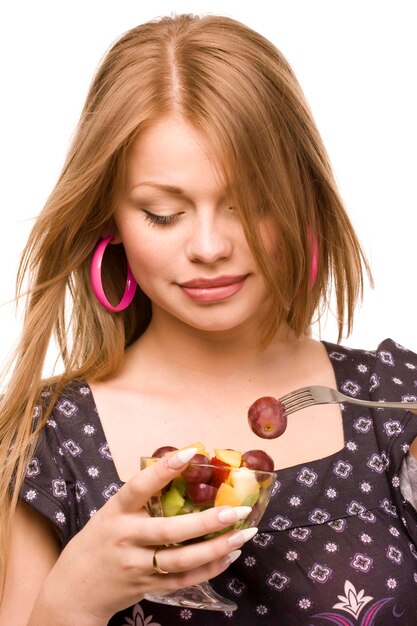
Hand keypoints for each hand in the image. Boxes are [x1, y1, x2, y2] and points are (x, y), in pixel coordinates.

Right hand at [42, 448, 253, 621]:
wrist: (75, 589)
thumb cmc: (100, 540)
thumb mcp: (113, 513)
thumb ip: (142, 498)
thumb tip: (184, 470)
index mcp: (116, 512)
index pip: (138, 487)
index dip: (164, 470)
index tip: (191, 454)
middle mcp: (126, 538)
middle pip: (169, 530)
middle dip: (207, 521)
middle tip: (237, 510)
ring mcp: (137, 566)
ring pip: (182, 559)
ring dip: (216, 548)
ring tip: (244, 534)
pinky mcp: (147, 586)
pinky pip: (183, 579)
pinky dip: (209, 569)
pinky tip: (229, 555)